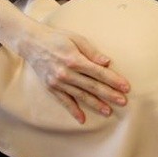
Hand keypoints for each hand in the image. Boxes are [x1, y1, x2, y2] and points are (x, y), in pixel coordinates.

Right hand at [0, 0, 129, 123]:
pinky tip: (82, 119)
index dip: (113, 80)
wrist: (32, 42)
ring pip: (81, 96)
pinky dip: (73, 110)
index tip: (125, 87)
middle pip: (92, 86)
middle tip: (123, 101)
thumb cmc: (57, 38)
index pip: (98, 72)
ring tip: (108, 111)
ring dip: (96, 104)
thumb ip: (92, 52)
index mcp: (74, 59)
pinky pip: (64, 101)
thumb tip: (107, 62)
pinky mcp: (51, 87)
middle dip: (109, 94)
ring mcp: (58, 82)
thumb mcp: (76, 38)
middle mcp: (66, 73)